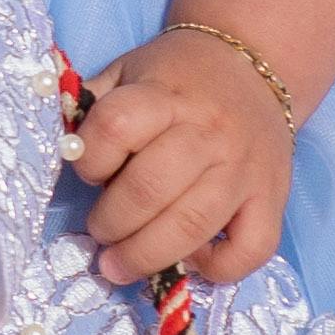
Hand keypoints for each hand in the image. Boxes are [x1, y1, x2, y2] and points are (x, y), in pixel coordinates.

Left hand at [73, 28, 294, 285]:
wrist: (254, 66)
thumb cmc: (176, 78)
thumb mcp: (128, 71)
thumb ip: (92, 107)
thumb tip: (61, 152)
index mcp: (166, 94)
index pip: (116, 127)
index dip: (89, 158)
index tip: (87, 172)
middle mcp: (210, 132)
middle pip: (149, 188)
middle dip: (110, 223)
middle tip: (99, 233)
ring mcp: (244, 169)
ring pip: (193, 225)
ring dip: (145, 255)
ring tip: (119, 265)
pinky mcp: (273, 199)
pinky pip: (251, 249)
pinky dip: (217, 268)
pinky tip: (192, 258)